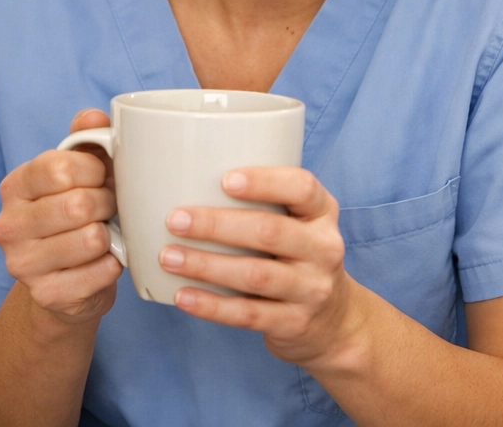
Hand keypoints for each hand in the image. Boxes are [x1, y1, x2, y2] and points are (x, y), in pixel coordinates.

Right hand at [0, 109, 121, 323]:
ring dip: (112, 233)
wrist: (70, 276)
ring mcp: (22, 264)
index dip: (94, 170)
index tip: (102, 176)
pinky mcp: (46, 295)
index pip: (59, 168)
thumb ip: (87, 137)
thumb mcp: (82, 168)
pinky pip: (101, 272)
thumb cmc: (80, 209)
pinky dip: (115, 263)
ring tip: (108, 231)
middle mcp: (8, 226)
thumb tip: (94, 117)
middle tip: (110, 206)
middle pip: (79, 204)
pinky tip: (107, 259)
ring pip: (91, 238)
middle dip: (108, 203)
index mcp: (16, 185)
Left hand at [159, 168, 359, 366]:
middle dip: (217, 225)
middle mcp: (324, 248)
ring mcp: (312, 289)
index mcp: (323, 213)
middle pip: (270, 232)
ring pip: (255, 275)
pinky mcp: (294, 323)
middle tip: (176, 220)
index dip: (265, 182)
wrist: (333, 319)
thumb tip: (195, 182)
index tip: (225, 180)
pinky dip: (212, 306)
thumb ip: (269, 205)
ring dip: (207, 265)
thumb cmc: (300, 256)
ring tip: (169, 257)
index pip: (302, 188)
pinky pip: (247, 315)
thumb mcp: (302, 224)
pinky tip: (183, 296)